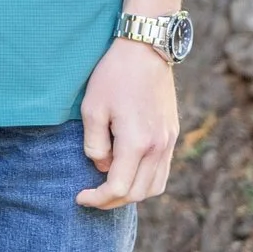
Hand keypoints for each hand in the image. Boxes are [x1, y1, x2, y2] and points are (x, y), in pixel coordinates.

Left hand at [78, 38, 179, 208]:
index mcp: (137, 143)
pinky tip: (128, 173)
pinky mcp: (172, 135)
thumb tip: (102, 166)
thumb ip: (95, 143)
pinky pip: (163, 172)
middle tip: (90, 197)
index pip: (118, 188)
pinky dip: (146, 182)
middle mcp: (158, 148)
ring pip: (155, 187)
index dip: (97, 199)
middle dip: (111, 201)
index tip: (79, 197)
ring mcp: (169, 142)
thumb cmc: (113, 76)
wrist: (146, 50)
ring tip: (108, 188)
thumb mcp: (92, 108)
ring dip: (132, 194)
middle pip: (137, 193)